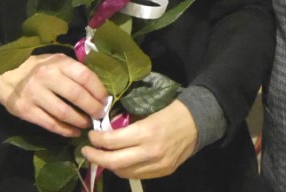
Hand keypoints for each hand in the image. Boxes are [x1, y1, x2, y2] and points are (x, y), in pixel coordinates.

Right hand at [0, 53, 108, 136]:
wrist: (3, 75)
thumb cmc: (36, 68)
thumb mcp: (55, 61)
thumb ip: (73, 70)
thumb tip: (97, 88)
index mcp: (58, 62)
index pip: (84, 76)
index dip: (98, 90)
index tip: (105, 100)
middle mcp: (46, 76)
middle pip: (76, 95)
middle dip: (92, 108)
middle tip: (100, 115)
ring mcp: (35, 94)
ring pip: (64, 112)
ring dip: (80, 121)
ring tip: (87, 124)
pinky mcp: (26, 110)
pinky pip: (50, 123)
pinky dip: (65, 130)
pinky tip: (73, 132)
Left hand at [82, 99, 198, 179]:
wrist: (199, 122)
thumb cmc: (172, 110)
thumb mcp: (149, 112)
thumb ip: (129, 124)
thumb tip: (107, 130)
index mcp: (146, 132)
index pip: (112, 141)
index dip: (97, 140)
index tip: (90, 135)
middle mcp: (150, 152)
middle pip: (114, 162)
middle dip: (96, 157)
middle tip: (86, 150)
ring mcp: (157, 165)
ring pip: (123, 172)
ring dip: (109, 165)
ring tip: (101, 156)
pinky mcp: (162, 172)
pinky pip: (136, 175)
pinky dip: (124, 169)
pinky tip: (119, 161)